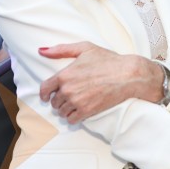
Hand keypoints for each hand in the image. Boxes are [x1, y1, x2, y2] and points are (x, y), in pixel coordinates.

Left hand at [38, 42, 163, 123]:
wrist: (127, 74)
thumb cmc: (108, 60)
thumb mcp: (84, 48)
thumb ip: (61, 50)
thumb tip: (41, 51)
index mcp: (64, 75)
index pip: (45, 89)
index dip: (44, 94)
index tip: (46, 96)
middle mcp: (68, 90)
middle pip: (54, 102)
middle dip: (58, 100)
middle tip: (67, 97)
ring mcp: (77, 102)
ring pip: (62, 112)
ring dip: (65, 109)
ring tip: (74, 104)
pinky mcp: (87, 111)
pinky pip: (71, 120)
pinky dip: (73, 117)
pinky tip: (79, 112)